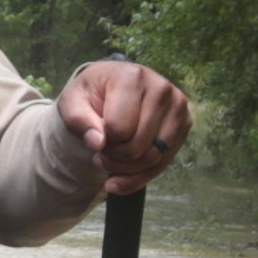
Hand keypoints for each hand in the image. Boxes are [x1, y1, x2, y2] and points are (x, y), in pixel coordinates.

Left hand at [64, 60, 191, 190]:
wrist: (112, 87)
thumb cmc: (91, 95)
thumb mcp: (72, 103)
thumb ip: (79, 120)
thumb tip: (98, 143)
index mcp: (132, 77)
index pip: (119, 129)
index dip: (103, 142)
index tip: (95, 137)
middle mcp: (161, 88)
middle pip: (138, 146)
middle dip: (114, 158)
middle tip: (101, 154)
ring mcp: (178, 105)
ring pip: (154, 158)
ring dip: (127, 170)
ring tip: (110, 162)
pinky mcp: (185, 122)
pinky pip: (164, 162)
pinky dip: (141, 177)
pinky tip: (121, 180)